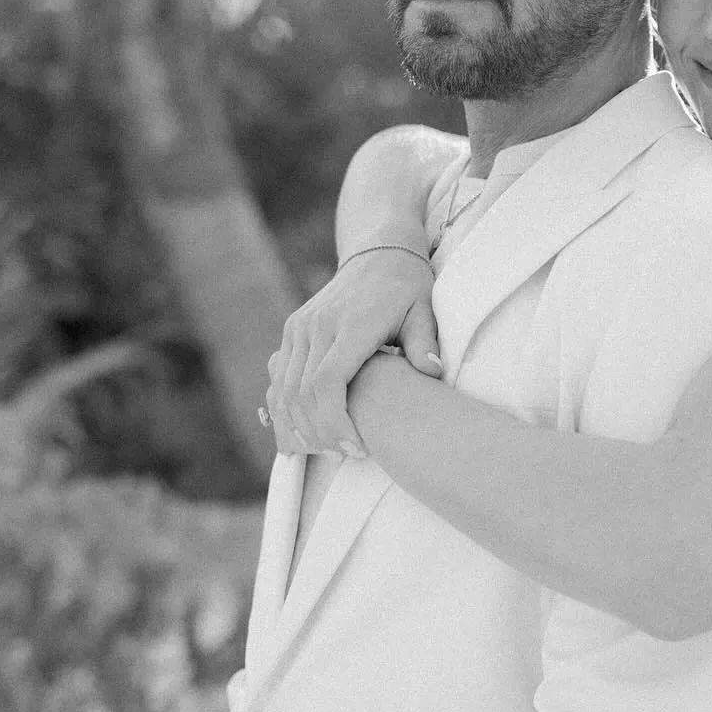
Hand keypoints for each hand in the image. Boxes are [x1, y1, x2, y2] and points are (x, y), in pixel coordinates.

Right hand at [267, 248, 440, 456]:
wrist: (380, 255)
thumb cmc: (409, 289)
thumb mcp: (425, 309)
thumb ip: (426, 341)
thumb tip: (432, 371)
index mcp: (351, 324)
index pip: (328, 382)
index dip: (336, 422)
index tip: (356, 447)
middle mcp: (318, 325)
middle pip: (302, 393)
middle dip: (320, 433)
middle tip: (345, 456)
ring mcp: (300, 328)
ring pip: (284, 390)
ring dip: (299, 427)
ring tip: (324, 452)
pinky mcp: (292, 331)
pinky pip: (279, 379)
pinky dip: (284, 411)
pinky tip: (300, 436)